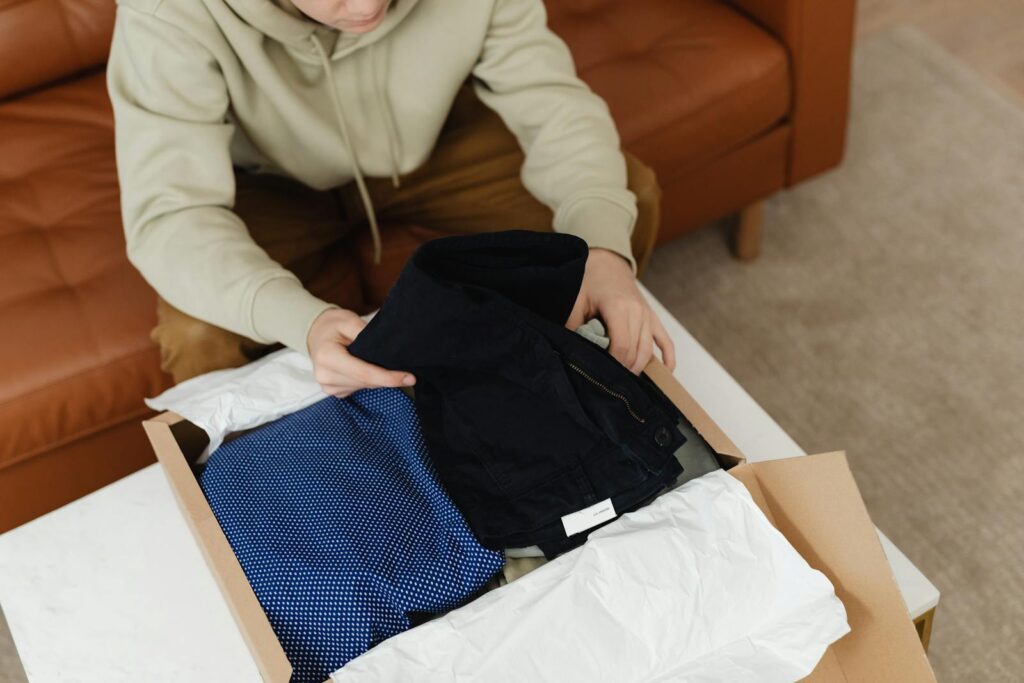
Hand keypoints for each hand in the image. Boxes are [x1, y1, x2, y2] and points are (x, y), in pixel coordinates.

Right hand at [307, 308, 415, 396]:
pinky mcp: (333, 391)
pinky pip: (359, 389)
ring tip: (380, 362)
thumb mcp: (349, 320)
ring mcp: (328, 386)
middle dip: (388, 377)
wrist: (315, 333)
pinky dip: (368, 380)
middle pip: (366, 382)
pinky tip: (368, 368)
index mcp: (328, 357)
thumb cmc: (333, 325)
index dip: (389, 378)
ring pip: (365, 387)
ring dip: (378, 378)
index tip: (410, 377)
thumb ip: (366, 333)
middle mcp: (325, 375)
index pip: (364, 373)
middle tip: (406, 370)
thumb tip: (389, 349)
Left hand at [566, 248, 675, 373]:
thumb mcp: (576, 300)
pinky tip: (667, 373)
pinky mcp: (652, 318)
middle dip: (624, 370)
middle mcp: (637, 312)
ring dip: (639, 368)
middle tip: (611, 383)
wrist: (607, 263)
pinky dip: (668, 358)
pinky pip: (665, 341)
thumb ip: (573, 324)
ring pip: (648, 350)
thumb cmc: (590, 281)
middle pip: (635, 351)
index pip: (621, 346)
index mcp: (618, 307)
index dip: (614, 364)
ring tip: (626, 382)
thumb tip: (572, 349)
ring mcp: (647, 315)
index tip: (602, 375)